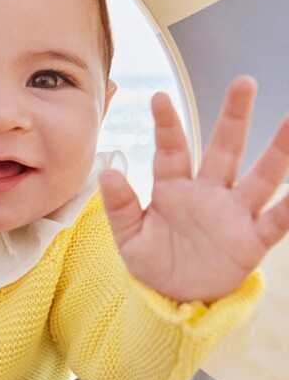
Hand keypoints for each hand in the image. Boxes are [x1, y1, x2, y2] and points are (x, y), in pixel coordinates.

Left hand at [99, 76, 288, 302]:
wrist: (174, 297)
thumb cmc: (153, 262)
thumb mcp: (130, 237)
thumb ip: (121, 207)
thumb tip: (108, 172)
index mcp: (173, 189)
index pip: (171, 151)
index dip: (166, 125)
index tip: (158, 97)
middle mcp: (207, 193)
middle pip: (224, 149)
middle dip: (233, 117)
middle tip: (243, 82)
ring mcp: (232, 214)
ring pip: (259, 176)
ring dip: (278, 150)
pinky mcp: (251, 240)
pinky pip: (276, 220)